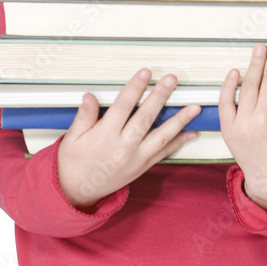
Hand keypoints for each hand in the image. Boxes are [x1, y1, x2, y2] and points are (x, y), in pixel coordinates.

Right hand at [57, 69, 201, 209]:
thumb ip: (84, 116)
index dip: (135, 88)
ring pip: (161, 136)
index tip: (145, 73)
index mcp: (105, 136)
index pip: (123, 106)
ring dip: (179, 120)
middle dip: (160, 97)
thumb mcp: (72, 138)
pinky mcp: (143, 166)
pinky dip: (179, 142)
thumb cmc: (74, 162)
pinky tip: (191, 132)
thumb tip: (90, 97)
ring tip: (194, 107)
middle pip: (146, 117)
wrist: (78, 191)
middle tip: (172, 80)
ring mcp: (136, 158)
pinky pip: (164, 153)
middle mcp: (123, 147)